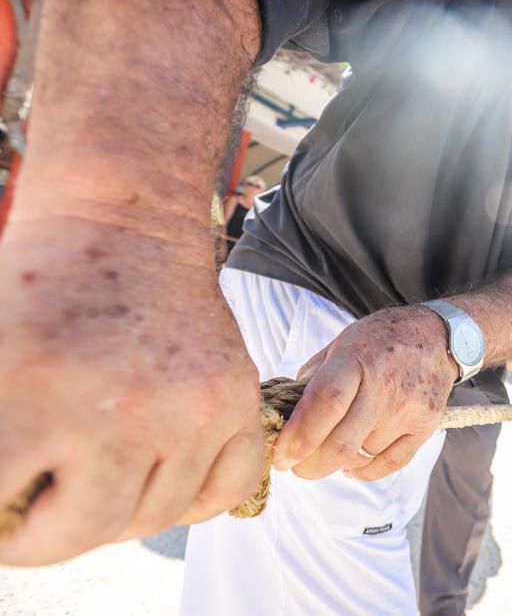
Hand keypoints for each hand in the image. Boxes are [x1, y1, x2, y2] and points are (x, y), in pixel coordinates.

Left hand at [0, 219, 262, 565]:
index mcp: (40, 398)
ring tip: (93, 481)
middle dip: (48, 533)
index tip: (3, 516)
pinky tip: (159, 482)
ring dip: (117, 514)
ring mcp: (194, 409)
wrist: (126, 228)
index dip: (0, 529)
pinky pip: (227, 490)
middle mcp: (126, 411)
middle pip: (87, 529)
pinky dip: (193, 503)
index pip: (5, 518)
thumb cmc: (42, 288)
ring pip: (156, 518)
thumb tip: (4, 513)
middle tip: (35, 508)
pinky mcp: (238, 400)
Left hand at [271, 305, 456, 481]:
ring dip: (339, 459)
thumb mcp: (341, 344)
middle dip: (310, 465)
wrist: (437, 336)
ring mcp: (408, 409)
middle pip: (342, 442)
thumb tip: (284, 414)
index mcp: (357, 359)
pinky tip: (351, 466)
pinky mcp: (426, 425)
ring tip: (332, 446)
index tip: (281, 456)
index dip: (299, 437)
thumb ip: (313, 377)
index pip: (325, 405)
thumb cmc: (380, 340)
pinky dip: (365, 472)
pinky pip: (390, 464)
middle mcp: (385, 385)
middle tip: (295, 468)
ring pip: (362, 454)